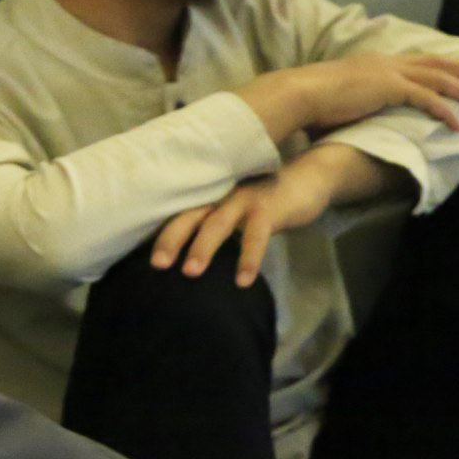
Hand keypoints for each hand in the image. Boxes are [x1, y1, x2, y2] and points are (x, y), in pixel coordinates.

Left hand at [151, 144, 394, 285]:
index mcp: (212, 196)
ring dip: (203, 247)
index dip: (162, 234)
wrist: (310, 177)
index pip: (180, 213)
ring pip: (218, 222)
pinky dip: (248, 258)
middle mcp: (223, 194)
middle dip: (172, 239)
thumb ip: (217, 224)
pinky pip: (256, 235)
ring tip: (190, 273)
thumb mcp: (237, 209)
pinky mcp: (270, 209)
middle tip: (158, 265)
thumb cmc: (267, 200)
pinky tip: (243, 281)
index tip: (148, 259)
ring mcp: (246, 199)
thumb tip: (190, 257)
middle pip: (191, 214)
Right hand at [239, 53, 458, 143]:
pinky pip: (428, 99)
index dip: (441, 64)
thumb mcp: (342, 96)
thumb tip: (360, 113)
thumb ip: (358, 100)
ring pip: (439, 79)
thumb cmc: (313, 101)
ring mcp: (390, 73)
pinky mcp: (390, 88)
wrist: (299, 93)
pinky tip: (458, 126)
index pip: (417, 60)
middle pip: (436, 63)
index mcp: (376, 62)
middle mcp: (387, 62)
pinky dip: (446, 112)